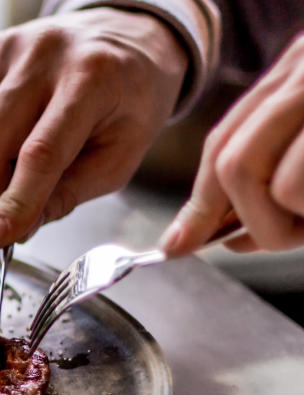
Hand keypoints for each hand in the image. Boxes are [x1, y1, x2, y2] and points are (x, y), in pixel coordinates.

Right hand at [0, 8, 187, 249]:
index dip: (15, 202)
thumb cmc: (130, 100)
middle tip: (8, 222)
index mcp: (92, 77)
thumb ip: (69, 195)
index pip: (40, 152)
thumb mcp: (120, 157)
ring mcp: (11, 48)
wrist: (125, 39)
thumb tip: (18, 229)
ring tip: (26, 167)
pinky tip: (18, 134)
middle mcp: (45, 54)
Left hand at [161, 34, 303, 255]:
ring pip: (276, 187)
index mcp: (294, 74)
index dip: (199, 206)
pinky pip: (298, 191)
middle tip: (278, 238)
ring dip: (286, 225)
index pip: (222, 144)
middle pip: (235, 165)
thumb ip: (271, 171)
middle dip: (247, 219)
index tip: (177, 246)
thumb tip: (227, 237)